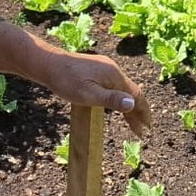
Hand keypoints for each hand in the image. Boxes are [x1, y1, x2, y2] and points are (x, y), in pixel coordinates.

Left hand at [34, 47, 152, 137]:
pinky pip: (113, 86)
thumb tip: (133, 104)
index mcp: (114, 75)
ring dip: (128, 106)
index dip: (143, 112)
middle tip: (142, 130)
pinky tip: (115, 105)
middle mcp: (112, 70)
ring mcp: (104, 68)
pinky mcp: (96, 70)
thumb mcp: (88, 95)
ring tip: (131, 122)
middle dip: (137, 112)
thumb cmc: (66, 81)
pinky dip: (118, 98)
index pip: (136, 95)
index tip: (148, 127)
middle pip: (131, 92)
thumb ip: (111, 100)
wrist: (48, 64)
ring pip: (122, 89)